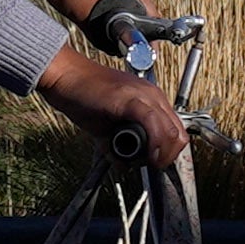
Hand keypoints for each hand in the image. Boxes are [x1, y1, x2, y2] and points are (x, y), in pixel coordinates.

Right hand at [33, 39, 192, 175]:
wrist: (66, 77)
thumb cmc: (84, 97)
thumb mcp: (108, 126)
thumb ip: (119, 144)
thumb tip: (125, 165)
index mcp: (151, 100)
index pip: (175, 132)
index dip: (168, 153)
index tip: (154, 164)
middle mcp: (153, 95)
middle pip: (179, 135)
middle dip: (167, 157)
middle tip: (149, 166)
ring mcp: (143, 96)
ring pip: (171, 131)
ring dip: (160, 154)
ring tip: (140, 161)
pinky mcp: (130, 99)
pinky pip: (152, 122)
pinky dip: (154, 142)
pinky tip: (146, 154)